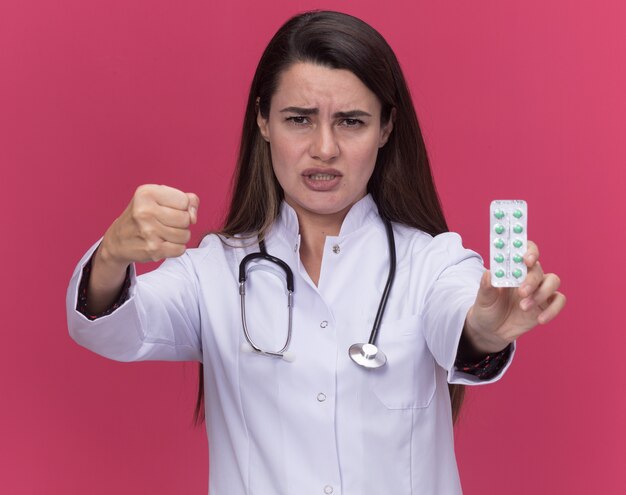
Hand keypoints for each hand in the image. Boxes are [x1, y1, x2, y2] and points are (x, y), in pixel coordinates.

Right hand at [100, 184, 199, 265]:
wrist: (118, 240)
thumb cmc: (144, 216)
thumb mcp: (159, 198)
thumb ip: (185, 200)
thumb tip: (194, 216)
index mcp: (146, 193)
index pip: (184, 200)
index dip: (182, 207)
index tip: (169, 210)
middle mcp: (144, 211)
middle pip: (186, 219)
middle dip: (182, 223)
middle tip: (166, 223)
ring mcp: (148, 232)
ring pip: (185, 235)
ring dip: (180, 236)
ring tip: (165, 233)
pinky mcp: (152, 249)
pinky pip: (181, 249)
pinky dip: (176, 248)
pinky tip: (164, 244)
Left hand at [463, 240, 566, 354]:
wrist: (491, 330)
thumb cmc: (487, 308)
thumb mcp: (483, 297)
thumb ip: (486, 285)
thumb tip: (489, 273)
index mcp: (513, 269)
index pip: (526, 251)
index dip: (530, 251)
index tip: (526, 259)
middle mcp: (528, 276)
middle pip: (538, 269)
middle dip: (531, 280)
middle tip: (521, 292)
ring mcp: (539, 290)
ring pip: (553, 281)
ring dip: (541, 294)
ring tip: (524, 308)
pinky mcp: (546, 305)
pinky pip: (558, 301)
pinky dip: (552, 310)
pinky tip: (540, 319)